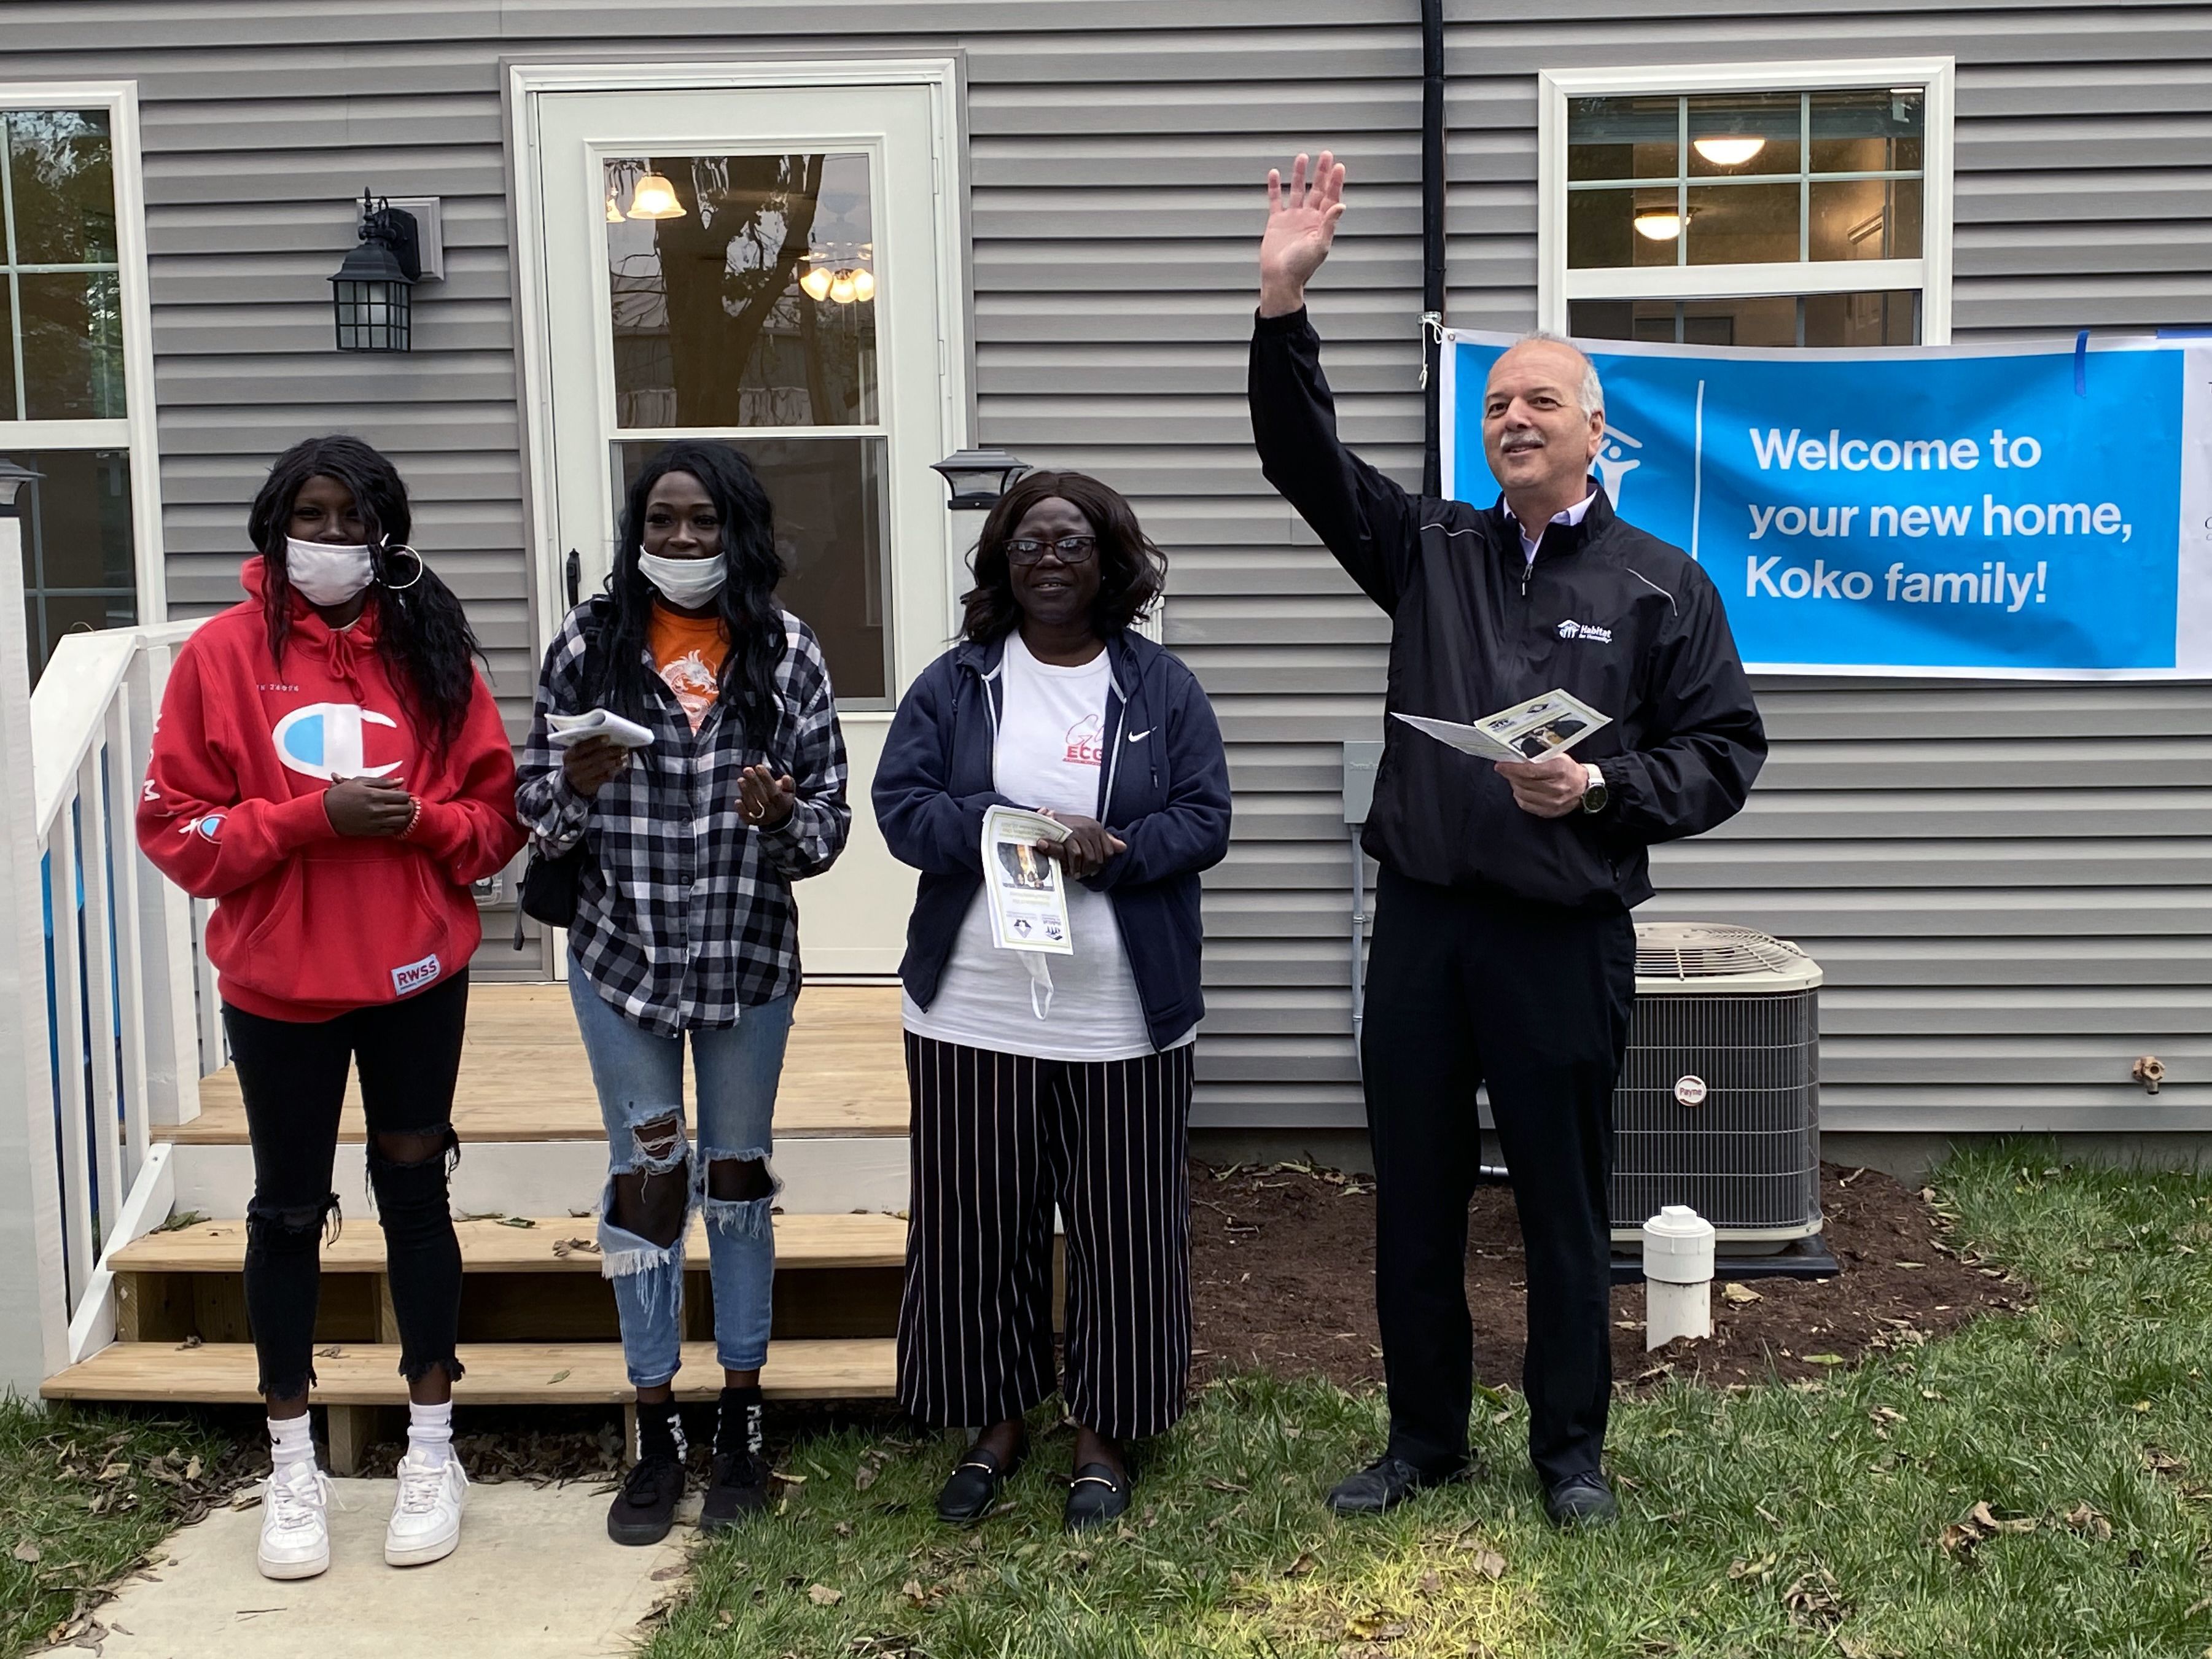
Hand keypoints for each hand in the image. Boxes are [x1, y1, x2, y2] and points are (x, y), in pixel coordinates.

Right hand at [324, 774, 413, 836]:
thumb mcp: (360, 782)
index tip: (398, 793)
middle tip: (398, 802)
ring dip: (401, 815)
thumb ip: (383, 782)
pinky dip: (393, 825)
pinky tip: (387, 819)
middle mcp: (376, 810)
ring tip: (395, 811)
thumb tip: (401, 780)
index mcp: (374, 795)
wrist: (326, 812)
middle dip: (405, 804)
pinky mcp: (372, 832)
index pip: (403, 796)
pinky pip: (391, 830)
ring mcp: (375, 822)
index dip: (404, 794)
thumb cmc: (343, 794)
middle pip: (405, 809)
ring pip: (401, 821)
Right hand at [561, 735, 628, 797]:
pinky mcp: (589, 786)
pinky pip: (605, 777)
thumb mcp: (577, 755)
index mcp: (568, 756)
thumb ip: (587, 746)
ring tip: (624, 756)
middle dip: (611, 751)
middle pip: (595, 757)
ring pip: (602, 767)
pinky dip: (615, 770)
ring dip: (615, 760)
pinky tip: (621, 765)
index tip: (607, 737)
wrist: (572, 784)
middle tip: (622, 748)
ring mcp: (580, 778)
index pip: (582, 747)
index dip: (595, 742)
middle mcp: (572, 767)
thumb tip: (609, 739)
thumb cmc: (578, 764)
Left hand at [738, 764, 796, 829]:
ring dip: (746, 793)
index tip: (758, 766)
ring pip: (754, 807)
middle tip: (747, 770)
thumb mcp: (789, 790)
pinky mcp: (753, 822)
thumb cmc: (782, 797)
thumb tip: (785, 778)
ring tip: (741, 779)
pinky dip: (742, 811)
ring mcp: (763, 819)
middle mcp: (773, 813)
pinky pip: (747, 819)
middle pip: (763, 798)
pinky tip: (737, 801)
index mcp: (783, 804)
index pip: (774, 792)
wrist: (779, 817)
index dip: (766, 779)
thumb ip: (789, 784)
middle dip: (754, 783)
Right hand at [1036, 811, 1125, 879]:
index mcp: (1096, 828)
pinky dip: (1073, 866)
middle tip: (1083, 874)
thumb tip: (1123, 847)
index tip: (1094, 870)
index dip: (1102, 863)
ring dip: (1081, 869)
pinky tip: (1071, 872)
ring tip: (1076, 875)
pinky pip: (1076, 855)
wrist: (1047, 817)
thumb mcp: (1088, 831)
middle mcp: (1090, 829)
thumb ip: (1106, 840)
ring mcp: (1079, 831)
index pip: (1108, 851)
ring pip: (1089, 858)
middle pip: (1099, 857)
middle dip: (1090, 869)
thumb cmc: (1067, 826)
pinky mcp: (1068, 835)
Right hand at [1260, 149, 1346, 316]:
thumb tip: (1341, 204)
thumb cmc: (1302, 267)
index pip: (1331, 197)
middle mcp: (1308, 217)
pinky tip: (1275, 173)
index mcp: (1321, 223)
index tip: (1338, 166)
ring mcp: (1292, 218)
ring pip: (1297, 190)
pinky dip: (1275, 187)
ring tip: (1302, 157)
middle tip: (1325, 154)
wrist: (1280, 279)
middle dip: (1321, 172)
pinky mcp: (1276, 221)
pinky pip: (1276, 200)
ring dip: (1300, 174)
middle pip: (1317, 189)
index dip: (1335, 181)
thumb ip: (1330, 224)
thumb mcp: (1320, 246)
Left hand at [1496, 752, 1590, 818]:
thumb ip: (1540, 756)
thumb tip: (1518, 755)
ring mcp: (1553, 802)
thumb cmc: (1569, 770)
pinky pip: (1526, 805)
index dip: (1512, 768)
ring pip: (1523, 794)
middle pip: (1524, 783)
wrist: (1585, 789)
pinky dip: (1520, 796)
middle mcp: (1557, 788)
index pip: (1530, 771)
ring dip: (1514, 785)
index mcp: (1559, 770)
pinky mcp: (1549, 812)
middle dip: (1510, 775)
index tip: (1501, 765)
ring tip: (1513, 778)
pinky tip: (1520, 789)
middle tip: (1504, 770)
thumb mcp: (1559, 757)